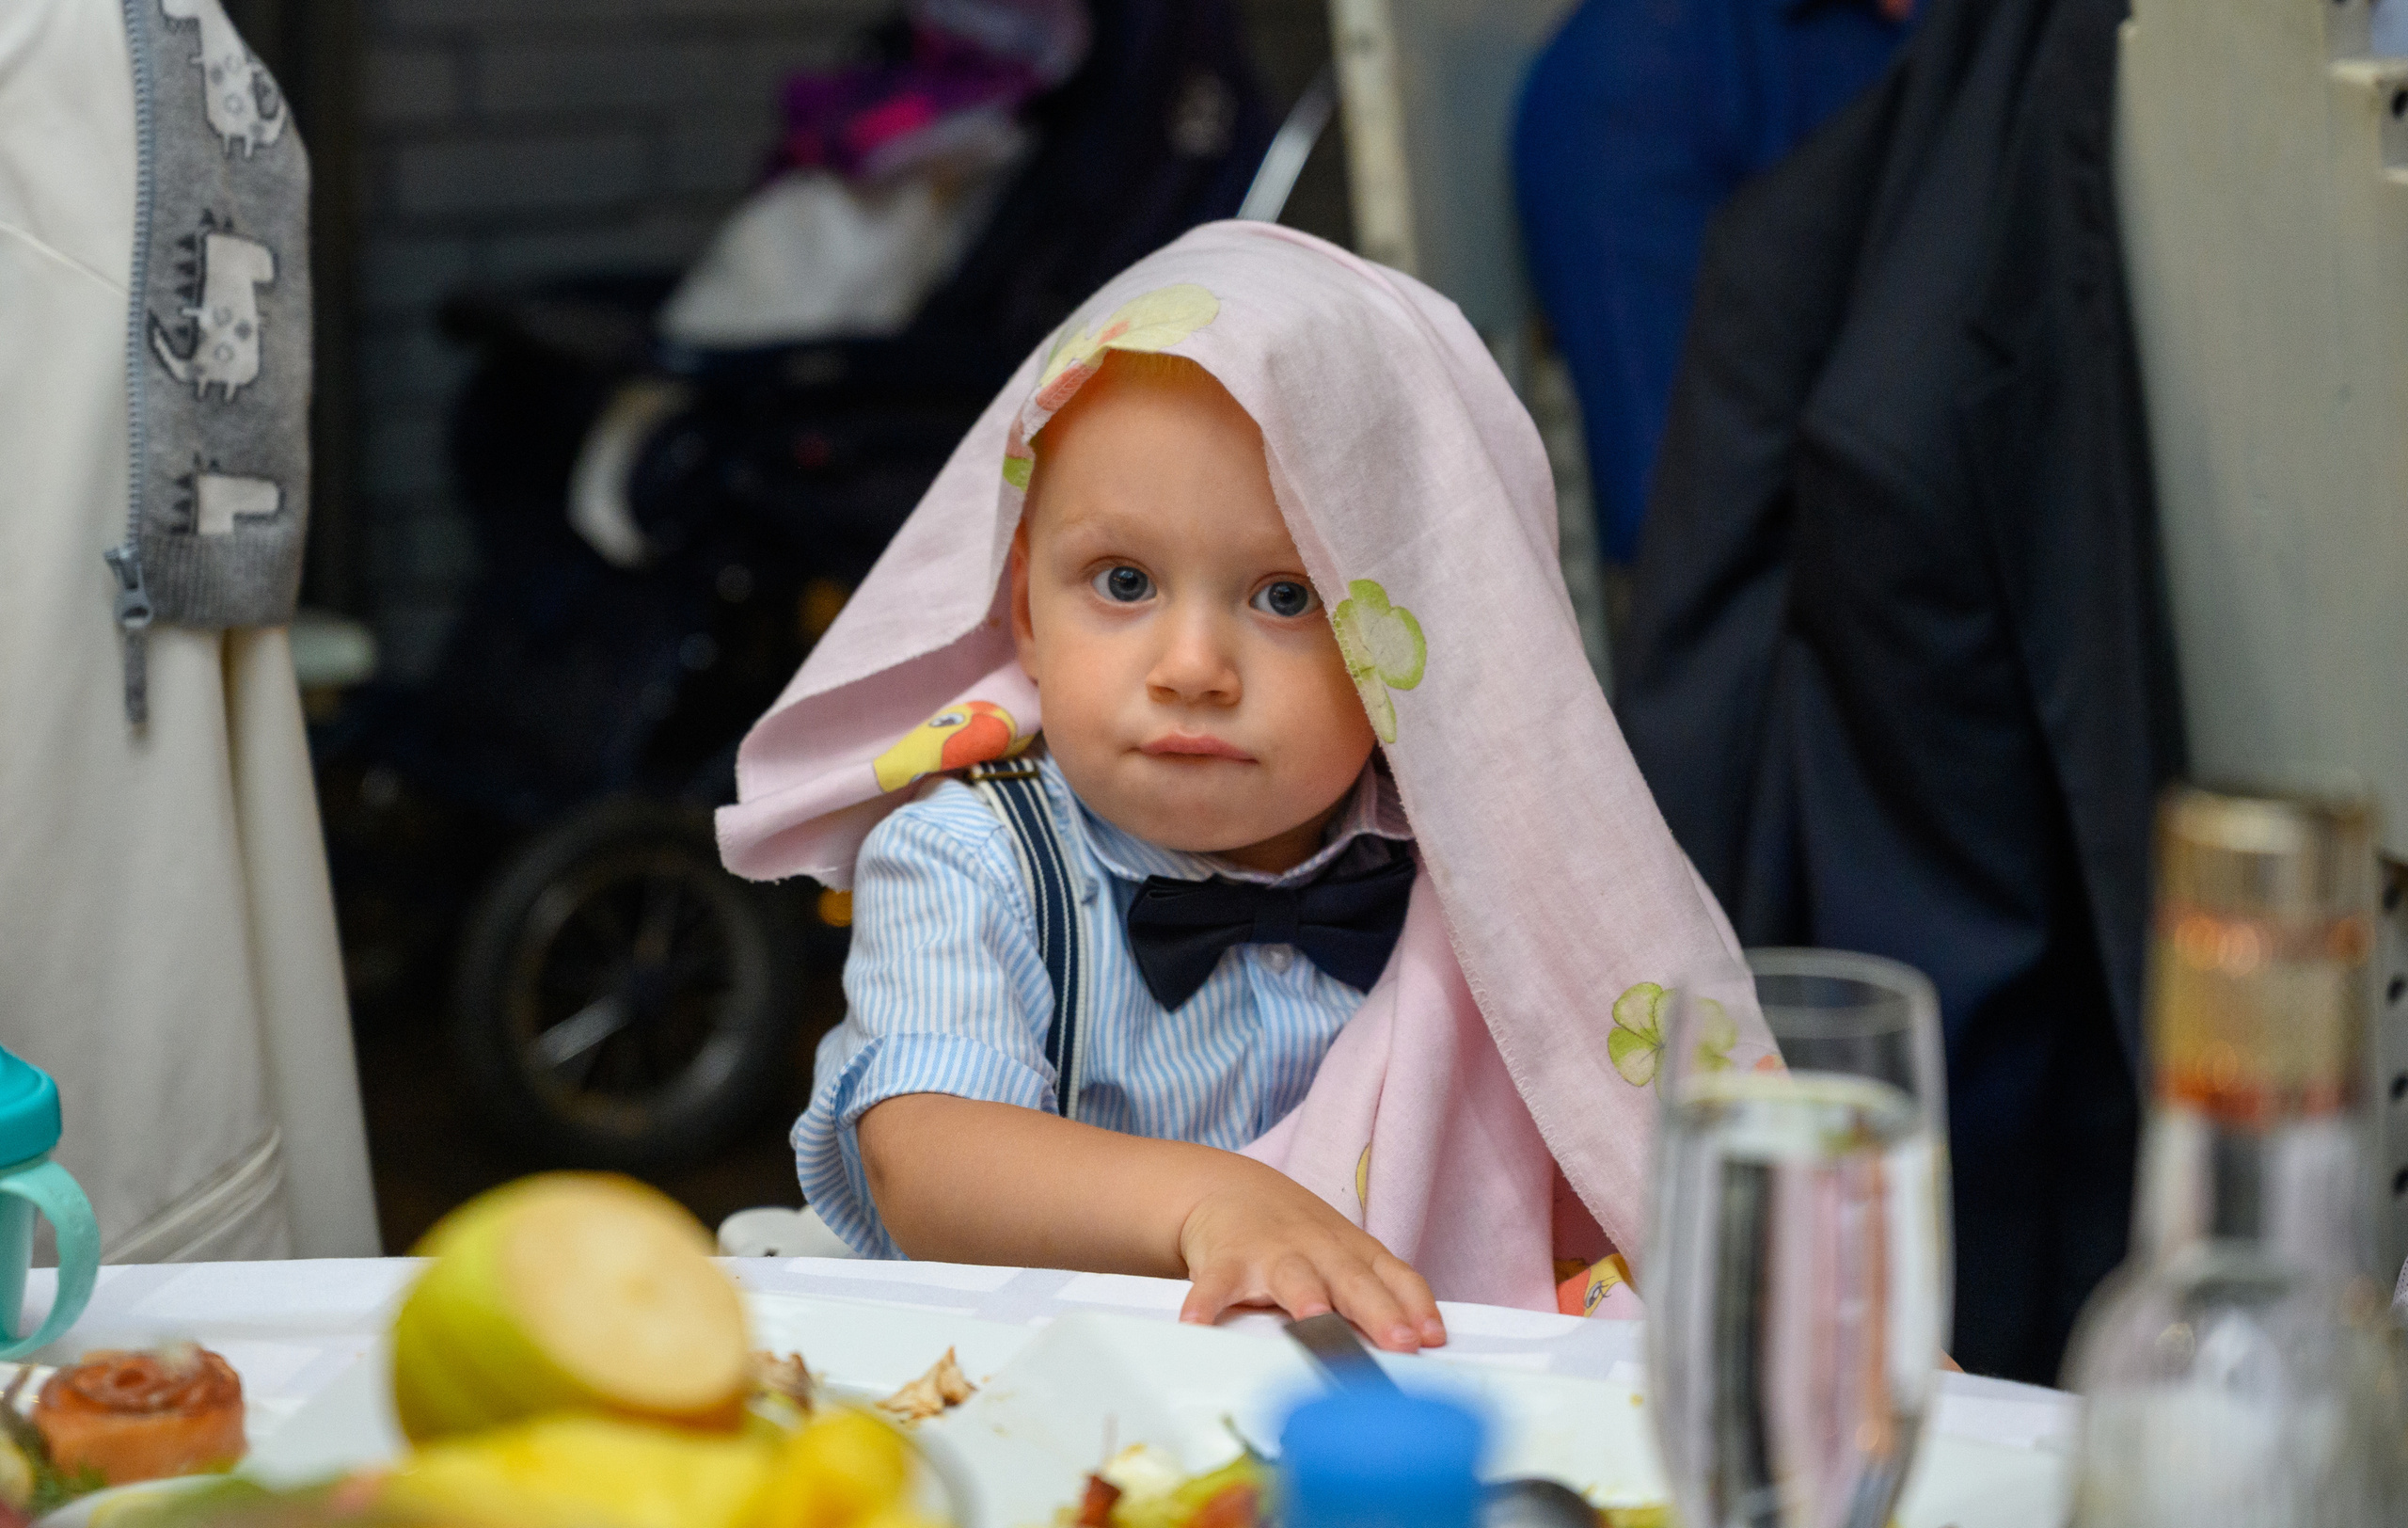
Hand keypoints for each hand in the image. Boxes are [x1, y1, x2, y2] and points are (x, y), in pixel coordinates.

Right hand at [1176, 1158, 1445, 1352]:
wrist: (1228, 1190)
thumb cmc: (1298, 1236)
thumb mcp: (1344, 1255)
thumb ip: (1376, 1293)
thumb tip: (1420, 1344)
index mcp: (1352, 1252)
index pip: (1394, 1277)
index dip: (1415, 1307)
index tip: (1431, 1338)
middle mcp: (1318, 1250)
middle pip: (1353, 1281)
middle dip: (1379, 1310)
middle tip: (1400, 1341)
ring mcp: (1272, 1253)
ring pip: (1293, 1276)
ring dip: (1305, 1296)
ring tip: (1313, 1318)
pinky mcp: (1226, 1261)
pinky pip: (1215, 1285)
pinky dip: (1205, 1303)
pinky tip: (1197, 1323)